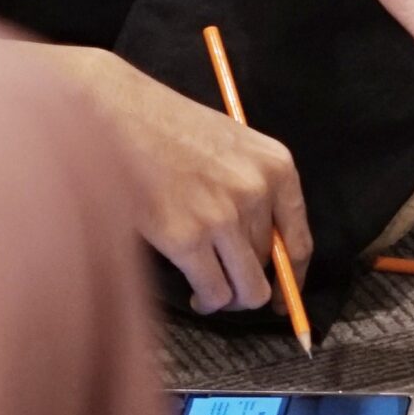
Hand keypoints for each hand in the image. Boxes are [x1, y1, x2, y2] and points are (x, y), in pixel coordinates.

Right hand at [45, 47, 312, 314]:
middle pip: (269, 266)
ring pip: (246, 289)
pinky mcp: (187, 238)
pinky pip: (213, 292)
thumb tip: (264, 250)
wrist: (114, 114)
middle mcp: (256, 191)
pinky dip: (206, 300)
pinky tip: (194, 294)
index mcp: (275, 165)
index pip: (299, 241)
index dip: (292, 277)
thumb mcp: (229, 144)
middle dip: (247, 279)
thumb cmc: (165, 125)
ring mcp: (222, 216)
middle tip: (226, 280)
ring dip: (228, 296)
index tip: (283, 295)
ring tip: (209, 291)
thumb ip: (253, 188)